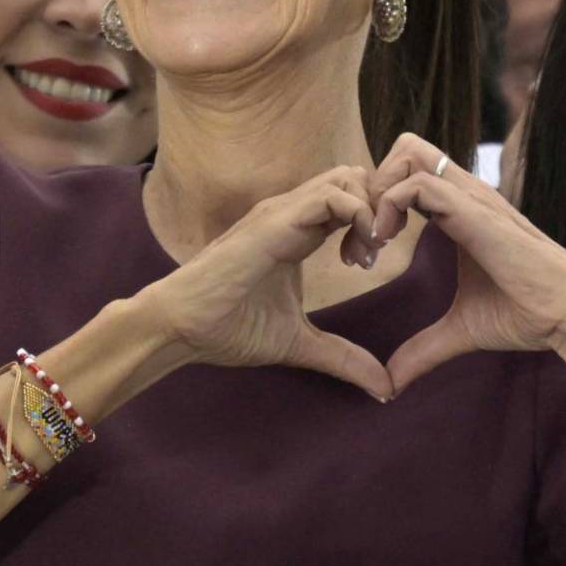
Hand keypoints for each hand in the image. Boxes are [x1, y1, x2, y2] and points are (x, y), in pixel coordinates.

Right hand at [137, 166, 392, 399]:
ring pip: (346, 178)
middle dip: (379, 209)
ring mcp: (281, 213)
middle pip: (353, 178)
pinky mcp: (275, 223)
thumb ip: (342, 358)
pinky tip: (358, 254)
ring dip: (371, 211)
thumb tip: (385, 387)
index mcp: (296, 232)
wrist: (181, 327)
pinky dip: (359, 216)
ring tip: (366, 254)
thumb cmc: (227, 328)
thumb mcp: (299, 343)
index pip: (348, 201)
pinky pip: (331, 197)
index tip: (368, 263)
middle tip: (374, 254)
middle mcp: (290, 213)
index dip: (370, 223)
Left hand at [368, 133, 565, 393]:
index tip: (364, 253)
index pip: (406, 174)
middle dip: (372, 184)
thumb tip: (391, 381)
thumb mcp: (459, 329)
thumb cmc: (525, 315)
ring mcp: (470, 198)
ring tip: (373, 240)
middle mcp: (464, 195)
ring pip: (408, 153)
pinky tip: (384, 243)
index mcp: (458, 212)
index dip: (375, 205)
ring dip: (377, 192)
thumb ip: (422, 348)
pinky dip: (389, 205)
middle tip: (364, 236)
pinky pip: (418, 184)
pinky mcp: (475, 212)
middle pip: (405, 149)